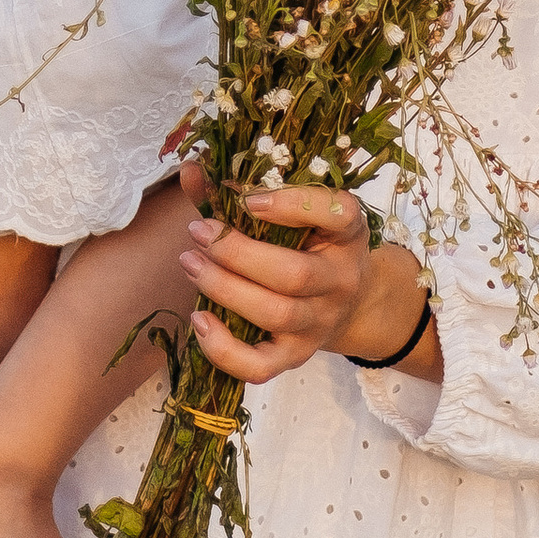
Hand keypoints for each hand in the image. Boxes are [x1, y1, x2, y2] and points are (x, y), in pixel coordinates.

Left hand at [174, 160, 440, 385]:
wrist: (349, 302)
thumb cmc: (310, 243)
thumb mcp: (295, 211)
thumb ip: (241, 190)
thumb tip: (190, 171)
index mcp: (346, 232)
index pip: (337, 214)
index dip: (292, 206)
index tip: (247, 199)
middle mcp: (340, 280)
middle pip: (293, 275)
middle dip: (237, 253)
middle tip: (198, 231)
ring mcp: (319, 323)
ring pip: (275, 315)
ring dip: (224, 288)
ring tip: (189, 262)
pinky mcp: (297, 356)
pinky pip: (261, 366)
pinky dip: (225, 349)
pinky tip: (199, 320)